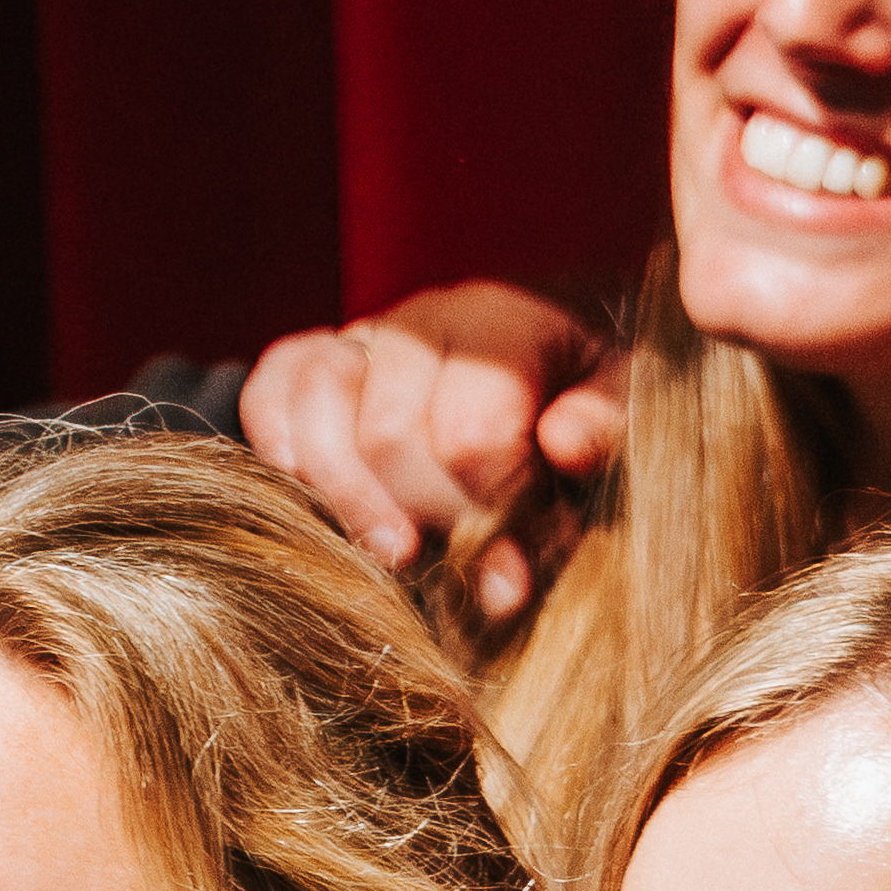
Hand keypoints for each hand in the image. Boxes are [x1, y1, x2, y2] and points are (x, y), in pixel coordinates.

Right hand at [240, 282, 614, 630]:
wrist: (537, 389)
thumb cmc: (579, 415)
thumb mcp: (620, 414)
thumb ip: (608, 428)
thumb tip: (563, 444)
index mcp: (505, 322)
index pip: (472, 429)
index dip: (488, 513)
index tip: (513, 570)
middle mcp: (425, 319)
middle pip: (391, 433)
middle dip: (428, 517)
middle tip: (460, 570)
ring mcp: (361, 336)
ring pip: (320, 405)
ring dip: (351, 500)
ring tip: (397, 556)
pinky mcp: (310, 360)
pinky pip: (271, 392)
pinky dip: (284, 449)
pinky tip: (317, 501)